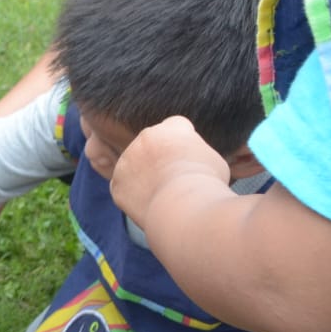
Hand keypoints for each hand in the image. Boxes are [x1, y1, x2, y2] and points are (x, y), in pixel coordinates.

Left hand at [110, 117, 228, 227]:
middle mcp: (145, 137)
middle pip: (152, 144)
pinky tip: (151, 204)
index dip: (183, 142)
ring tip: (165, 195)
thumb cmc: (206, 185)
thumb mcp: (213, 160)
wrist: (183, 206)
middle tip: (174, 179)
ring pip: (135, 166)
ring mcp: (127, 159)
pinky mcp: (117, 182)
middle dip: (159, 157)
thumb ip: (196, 153)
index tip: (188, 158)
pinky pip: (125, 187)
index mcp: (171, 128)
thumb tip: (193, 159)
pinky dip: (134, 196)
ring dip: (144, 176)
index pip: (176, 126)